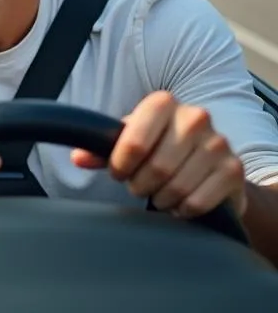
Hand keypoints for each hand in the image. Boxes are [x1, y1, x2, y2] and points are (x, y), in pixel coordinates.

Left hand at [72, 90, 246, 217]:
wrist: (209, 163)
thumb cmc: (160, 149)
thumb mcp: (129, 143)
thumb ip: (101, 149)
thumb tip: (78, 157)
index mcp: (163, 103)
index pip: (133, 142)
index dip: (121, 165)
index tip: (120, 172)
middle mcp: (194, 116)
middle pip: (156, 168)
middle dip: (140, 185)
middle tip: (139, 185)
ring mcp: (218, 143)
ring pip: (177, 187)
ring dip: (161, 199)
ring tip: (159, 193)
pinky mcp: (234, 170)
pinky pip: (198, 202)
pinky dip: (183, 209)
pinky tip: (180, 202)